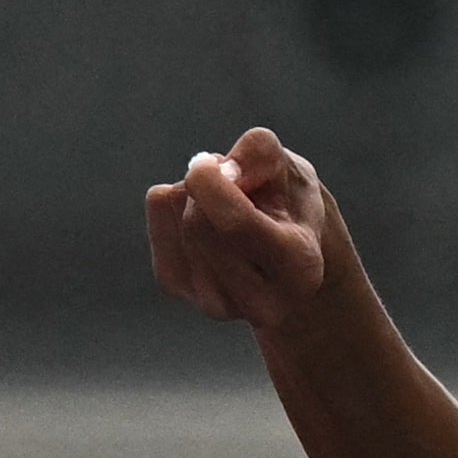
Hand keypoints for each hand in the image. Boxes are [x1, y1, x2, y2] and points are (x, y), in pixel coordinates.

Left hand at [146, 128, 335, 329]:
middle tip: (231, 182)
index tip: (209, 162)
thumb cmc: (291, 207)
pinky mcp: (181, 290)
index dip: (212, 183)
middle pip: (199, 225)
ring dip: (191, 198)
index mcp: (299, 266)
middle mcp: (261, 299)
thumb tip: (219, 169)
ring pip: (178, 225)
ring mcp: (217, 304)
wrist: (286, 254)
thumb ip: (261, 153)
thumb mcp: (292, 168)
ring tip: (225, 205)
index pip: (236, 224)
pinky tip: (202, 216)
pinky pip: (157, 230)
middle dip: (205, 189)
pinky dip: (172, 210)